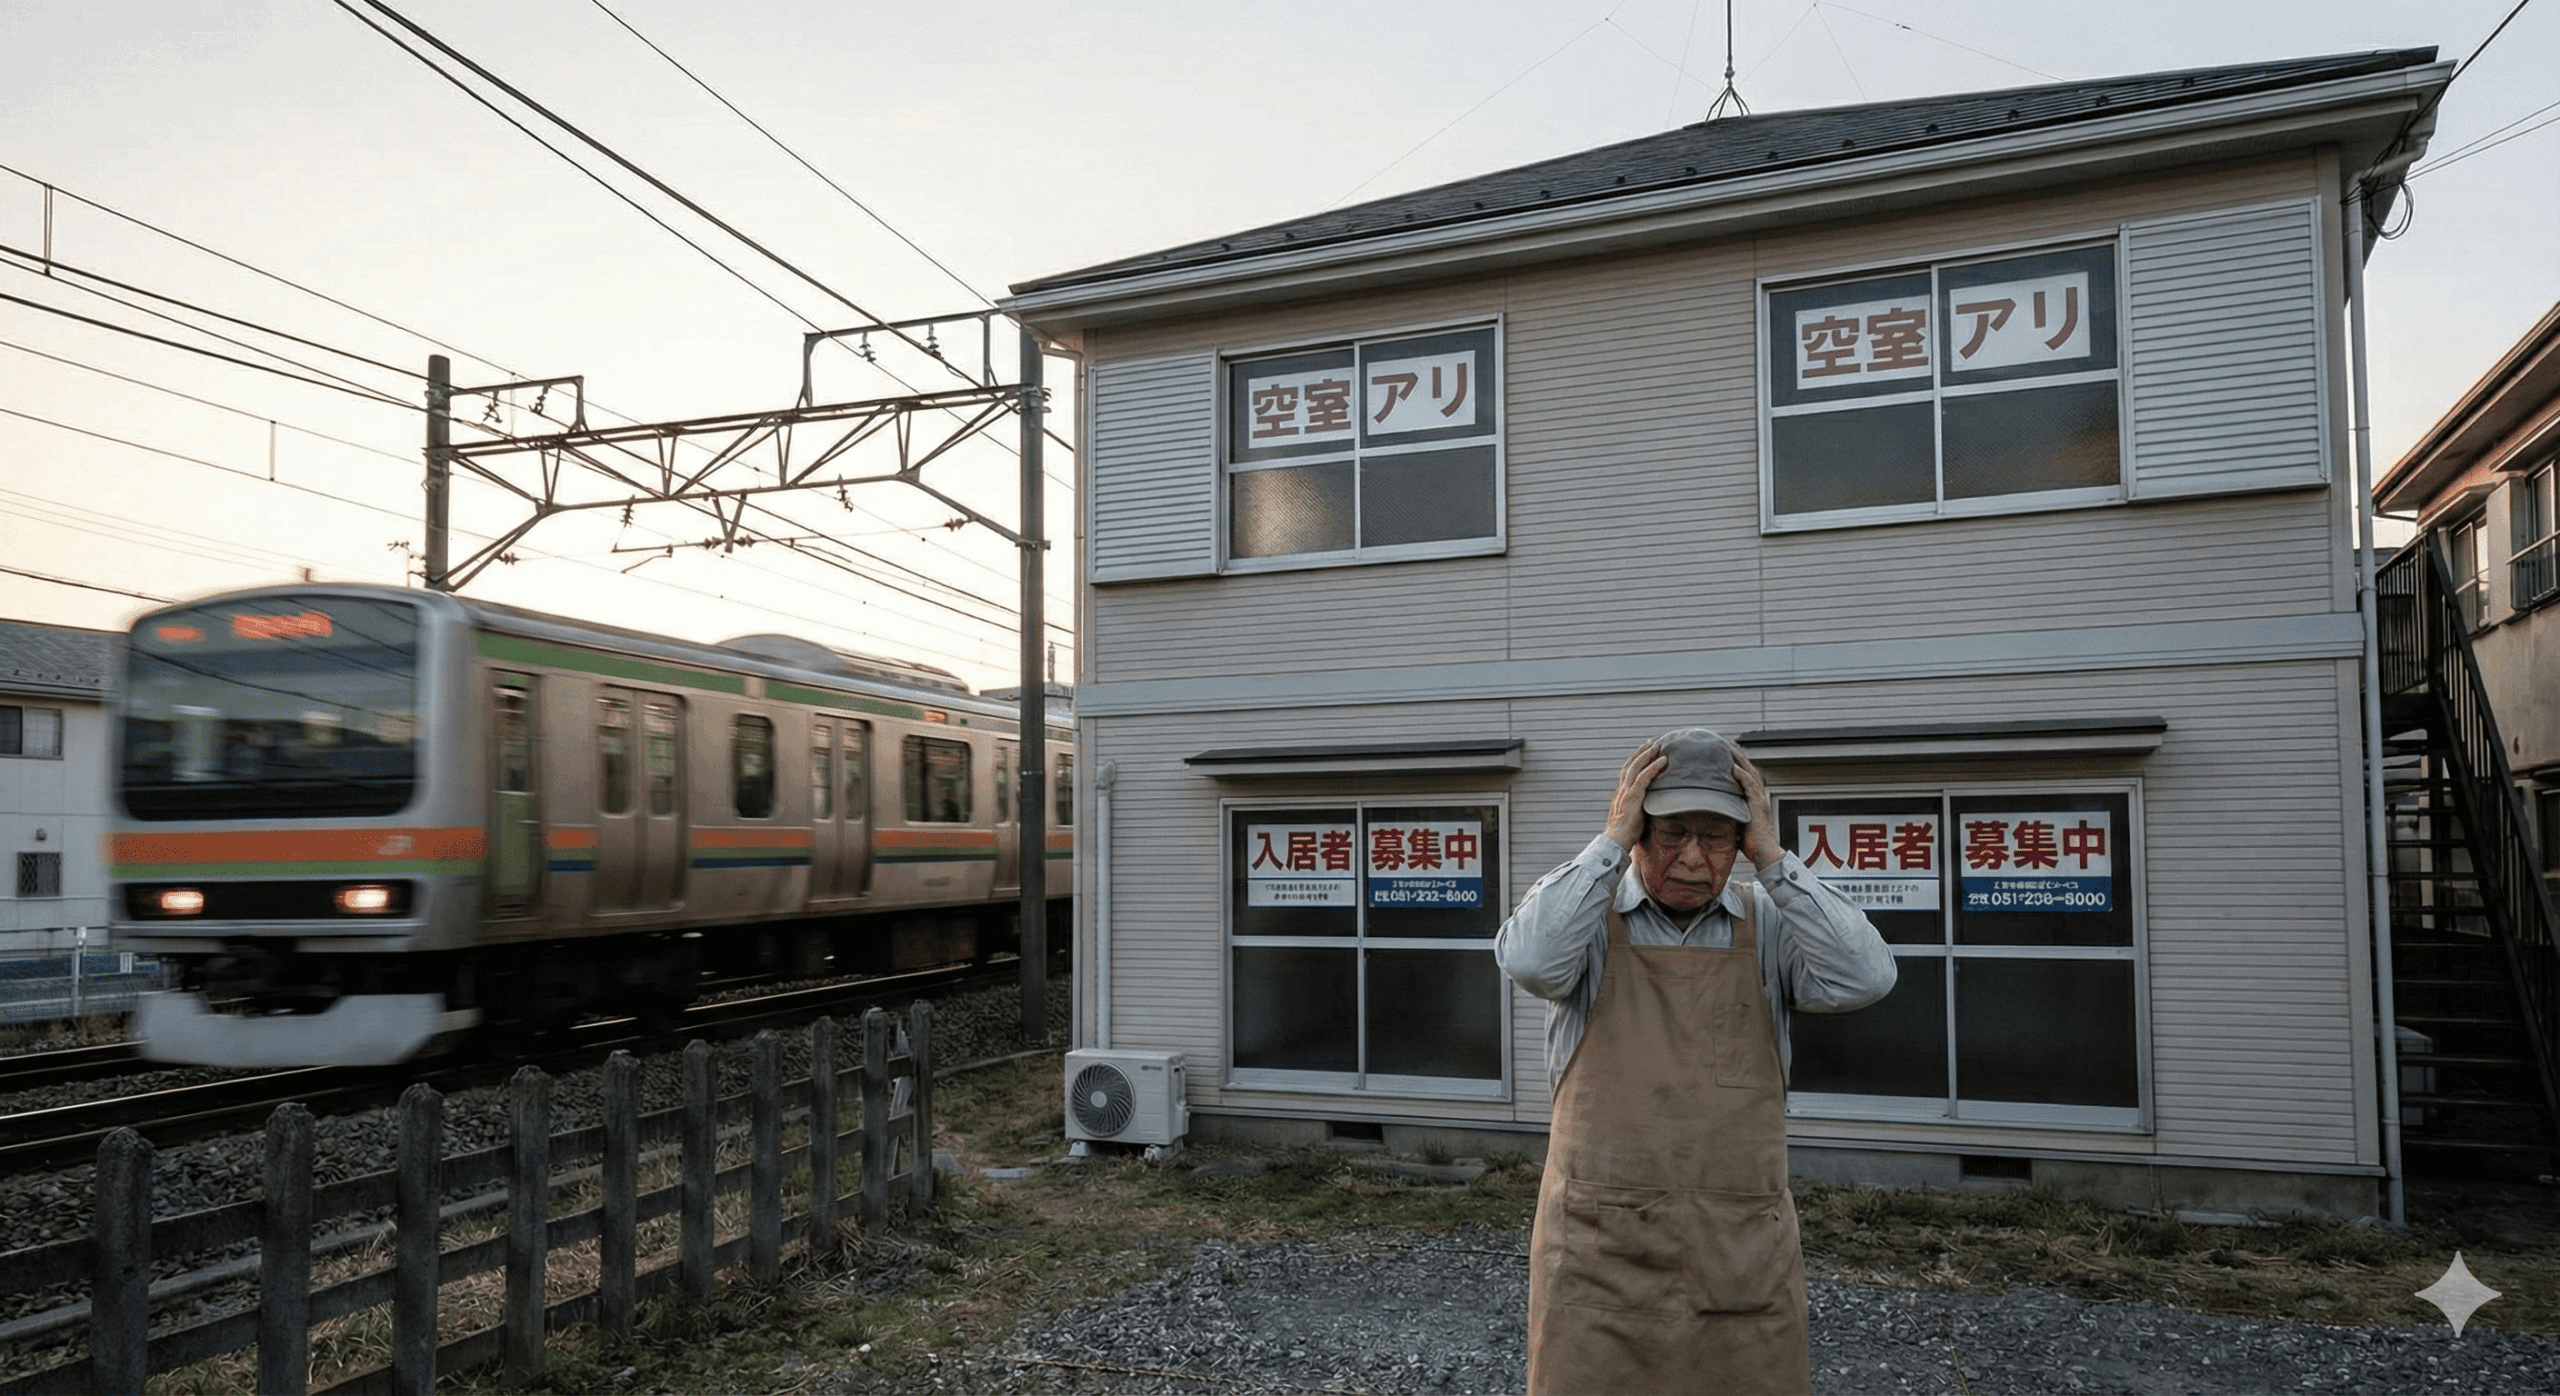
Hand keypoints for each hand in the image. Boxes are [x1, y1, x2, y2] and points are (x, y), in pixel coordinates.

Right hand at [1603, 739, 1665, 851]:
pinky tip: (1663, 760)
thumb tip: (1650, 809)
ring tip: (1657, 745)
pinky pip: (1644, 777)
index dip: (1635, 760)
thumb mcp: (1632, 817)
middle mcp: (1621, 789)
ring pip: (1636, 767)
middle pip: (1630, 764)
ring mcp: (1626, 792)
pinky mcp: (1633, 797)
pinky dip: (1654, 767)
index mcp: (1620, 794)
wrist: (1616, 841)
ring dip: (1647, 754)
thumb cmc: (1625, 834)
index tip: (1645, 751)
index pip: (1627, 772)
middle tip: (1652, 742)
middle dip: (1641, 752)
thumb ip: (1638, 809)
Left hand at [1732, 746, 1782, 867]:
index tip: (1728, 754)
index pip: (1747, 777)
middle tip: (1728, 744)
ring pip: (1750, 774)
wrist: (1764, 853)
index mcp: (1755, 800)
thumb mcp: (1737, 824)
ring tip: (1729, 748)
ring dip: (1740, 760)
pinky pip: (1750, 786)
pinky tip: (1734, 767)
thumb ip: (1729, 814)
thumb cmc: (1751, 843)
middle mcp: (1759, 797)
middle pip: (1749, 770)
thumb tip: (1713, 812)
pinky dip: (1742, 775)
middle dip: (1739, 756)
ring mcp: (1759, 800)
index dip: (1739, 765)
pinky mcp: (1758, 806)